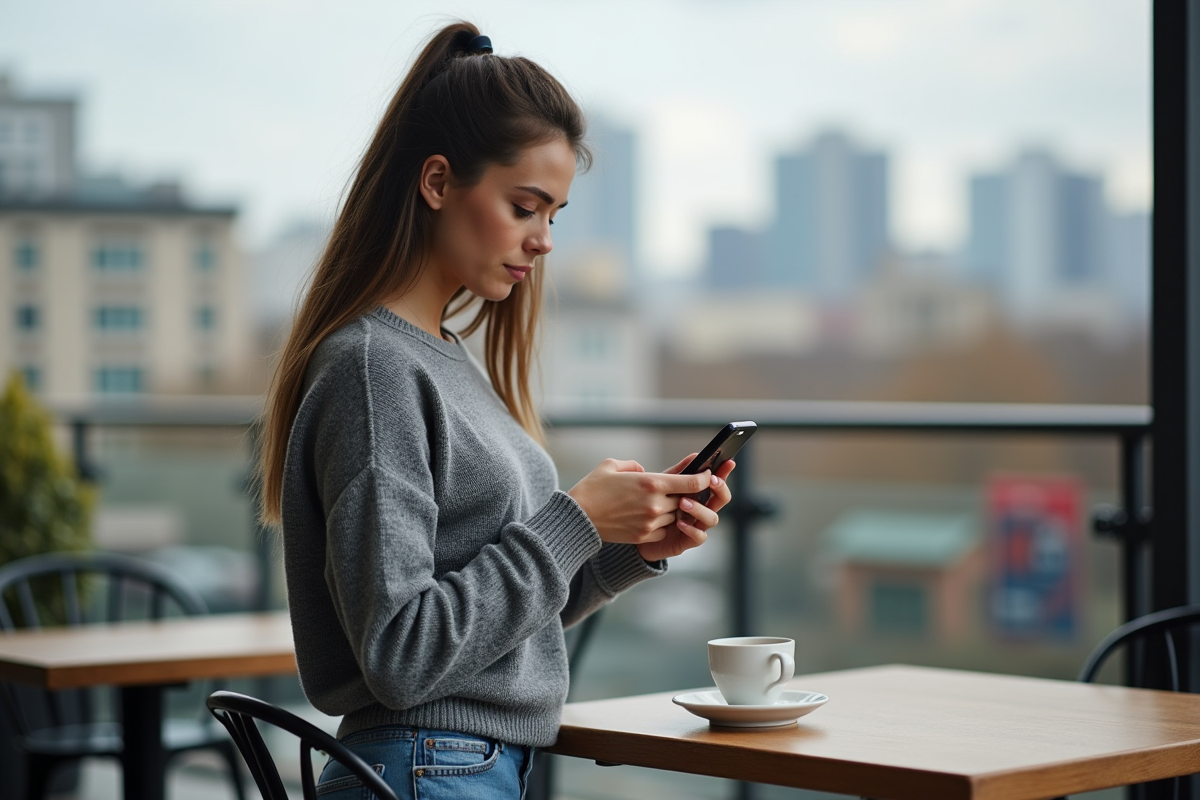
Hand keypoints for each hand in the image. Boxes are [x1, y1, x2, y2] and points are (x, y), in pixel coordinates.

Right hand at [567, 458, 712, 547]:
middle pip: (685, 499)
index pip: (692, 482)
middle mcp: (656, 504)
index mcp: (651, 483)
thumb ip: (633, 465)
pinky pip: (664, 529)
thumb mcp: (611, 466)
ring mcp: (651, 522)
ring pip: (675, 515)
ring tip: (659, 502)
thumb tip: (643, 471)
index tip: (707, 475)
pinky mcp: (644, 536)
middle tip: (682, 488)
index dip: (704, 478)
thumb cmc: (592, 489)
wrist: (577, 517)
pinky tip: (649, 516)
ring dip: (672, 509)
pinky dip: (661, 523)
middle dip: (685, 494)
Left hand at [635, 454, 735, 561]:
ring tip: (683, 502)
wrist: (635, 531)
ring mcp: (696, 526)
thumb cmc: (652, 506)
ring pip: (712, 518)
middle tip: (711, 480)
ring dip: (700, 509)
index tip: (728, 462)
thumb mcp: (663, 486)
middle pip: (722, 500)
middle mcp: (701, 510)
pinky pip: (699, 537)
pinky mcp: (686, 541)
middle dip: (720, 489)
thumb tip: (695, 455)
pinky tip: (679, 522)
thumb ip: (679, 474)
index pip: (716, 482)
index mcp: (697, 494)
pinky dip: (692, 529)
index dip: (725, 472)